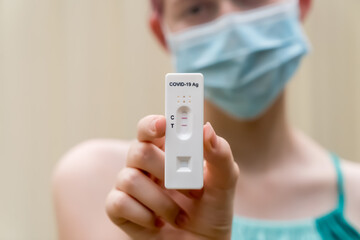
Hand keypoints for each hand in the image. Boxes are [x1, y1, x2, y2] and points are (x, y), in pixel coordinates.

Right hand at [106, 115, 238, 239]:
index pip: (152, 127)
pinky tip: (158, 223)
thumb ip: (220, 155)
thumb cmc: (212, 209)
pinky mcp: (121, 209)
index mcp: (168, 152)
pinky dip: (143, 216)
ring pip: (129, 178)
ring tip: (177, 214)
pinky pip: (118, 203)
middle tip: (187, 186)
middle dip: (164, 169)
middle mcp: (146, 165)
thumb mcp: (224, 182)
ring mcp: (131, 186)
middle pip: (138, 149)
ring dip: (160, 201)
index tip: (163, 124)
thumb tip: (206, 129)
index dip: (153, 122)